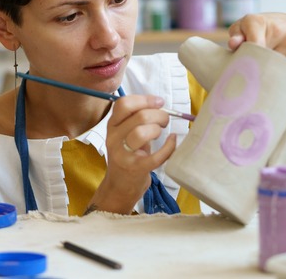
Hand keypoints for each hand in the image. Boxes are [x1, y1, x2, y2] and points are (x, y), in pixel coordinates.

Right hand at [91, 95, 176, 213]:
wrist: (119, 186)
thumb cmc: (128, 156)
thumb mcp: (125, 134)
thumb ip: (135, 118)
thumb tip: (158, 103)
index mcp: (112, 126)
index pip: (123, 104)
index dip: (144, 99)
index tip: (159, 102)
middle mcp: (114, 138)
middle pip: (139, 116)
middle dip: (159, 114)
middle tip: (165, 120)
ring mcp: (123, 154)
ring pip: (142, 132)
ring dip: (158, 128)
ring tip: (163, 132)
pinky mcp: (136, 169)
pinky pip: (156, 155)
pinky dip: (169, 147)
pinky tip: (173, 141)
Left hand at [227, 12, 285, 67]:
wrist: (283, 24)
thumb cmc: (254, 29)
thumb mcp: (240, 28)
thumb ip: (235, 36)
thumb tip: (233, 44)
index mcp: (257, 22)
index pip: (254, 45)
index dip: (248, 59)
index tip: (244, 66)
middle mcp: (277, 28)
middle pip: (262, 58)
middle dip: (255, 66)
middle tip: (250, 67)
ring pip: (272, 66)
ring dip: (266, 68)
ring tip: (263, 59)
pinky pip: (283, 69)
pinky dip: (277, 69)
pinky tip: (274, 60)